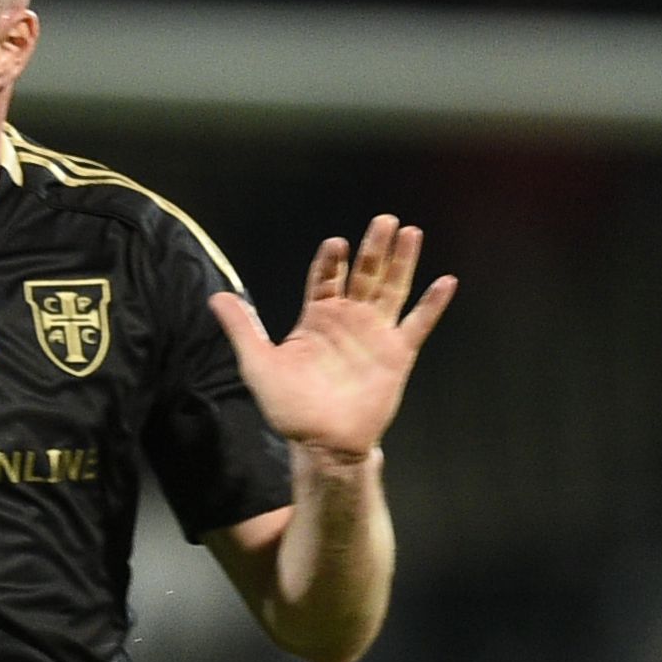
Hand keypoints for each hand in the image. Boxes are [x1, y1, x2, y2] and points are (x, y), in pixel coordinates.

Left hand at [211, 216, 457, 461]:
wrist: (323, 442)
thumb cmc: (290, 406)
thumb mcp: (258, 364)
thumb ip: (243, 328)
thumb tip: (215, 297)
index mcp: (317, 318)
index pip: (325, 278)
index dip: (330, 260)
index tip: (336, 244)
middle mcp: (349, 320)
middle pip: (364, 274)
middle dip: (373, 247)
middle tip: (383, 219)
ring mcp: (375, 334)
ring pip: (392, 288)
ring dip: (402, 262)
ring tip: (409, 232)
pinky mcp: (398, 353)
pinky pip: (418, 323)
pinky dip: (433, 304)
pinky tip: (446, 281)